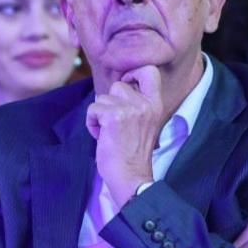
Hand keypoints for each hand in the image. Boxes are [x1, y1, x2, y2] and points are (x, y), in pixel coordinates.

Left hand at [86, 65, 163, 208]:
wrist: (131, 175)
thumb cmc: (132, 153)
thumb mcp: (144, 123)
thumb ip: (136, 104)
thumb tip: (120, 87)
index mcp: (156, 104)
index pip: (149, 71)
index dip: (133, 72)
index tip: (126, 85)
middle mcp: (145, 104)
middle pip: (118, 85)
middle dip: (110, 102)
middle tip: (115, 123)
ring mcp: (130, 109)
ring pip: (102, 98)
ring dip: (100, 114)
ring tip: (109, 132)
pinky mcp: (113, 117)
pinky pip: (93, 110)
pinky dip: (92, 123)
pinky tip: (102, 136)